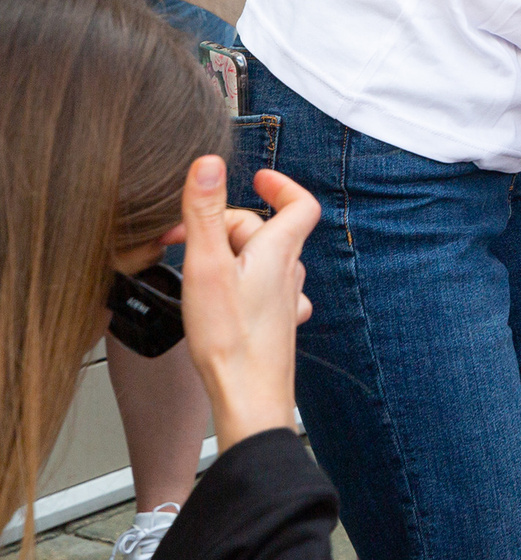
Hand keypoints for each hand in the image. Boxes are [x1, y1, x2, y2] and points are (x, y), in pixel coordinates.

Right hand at [177, 157, 319, 452]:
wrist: (248, 395)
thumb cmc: (230, 338)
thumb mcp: (207, 265)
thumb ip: (206, 212)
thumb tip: (210, 164)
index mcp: (279, 250)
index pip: (300, 204)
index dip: (282, 185)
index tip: (258, 178)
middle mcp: (289, 271)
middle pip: (263, 231)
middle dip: (223, 225)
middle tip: (181, 237)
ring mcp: (284, 298)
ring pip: (260, 260)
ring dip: (228, 254)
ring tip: (193, 267)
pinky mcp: (274, 323)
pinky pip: (258, 290)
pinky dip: (237, 283)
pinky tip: (218, 298)